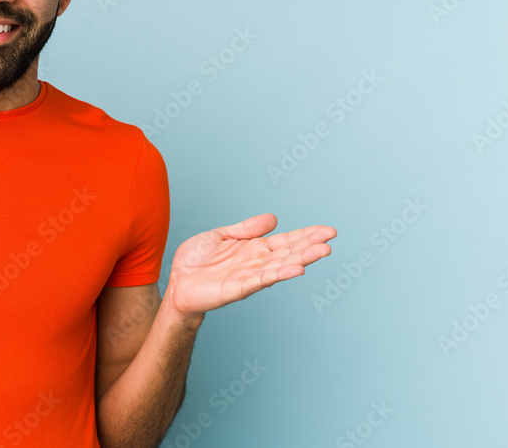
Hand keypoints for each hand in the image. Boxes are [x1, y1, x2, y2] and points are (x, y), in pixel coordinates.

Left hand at [164, 213, 335, 320]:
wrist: (176, 284)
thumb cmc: (196, 262)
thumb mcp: (221, 235)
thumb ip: (246, 229)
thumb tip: (273, 219)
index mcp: (253, 248)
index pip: (285, 240)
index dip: (305, 235)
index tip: (326, 230)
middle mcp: (256, 262)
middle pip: (288, 252)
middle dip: (310, 245)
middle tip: (331, 238)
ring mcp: (249, 276)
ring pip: (280, 266)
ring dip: (302, 259)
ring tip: (322, 251)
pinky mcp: (237, 288)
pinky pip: (261, 280)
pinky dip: (279, 274)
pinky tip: (297, 269)